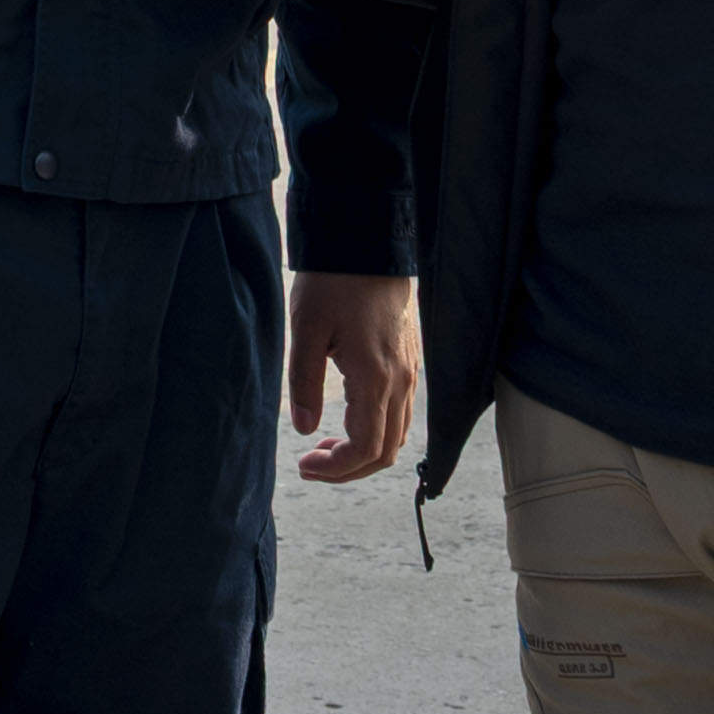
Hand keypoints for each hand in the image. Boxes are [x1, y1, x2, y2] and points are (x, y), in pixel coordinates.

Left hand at [285, 271, 420, 483]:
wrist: (368, 243)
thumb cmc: (333, 283)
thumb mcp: (306, 329)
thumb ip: (304, 383)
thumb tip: (304, 429)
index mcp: (376, 379)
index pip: (366, 450)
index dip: (336, 469)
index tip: (305, 466)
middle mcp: (401, 382)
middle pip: (386, 452)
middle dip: (348, 469)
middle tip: (311, 463)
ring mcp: (409, 372)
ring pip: (397, 435)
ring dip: (363, 451)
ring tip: (324, 445)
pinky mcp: (408, 362)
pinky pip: (401, 413)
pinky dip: (376, 430)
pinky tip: (347, 419)